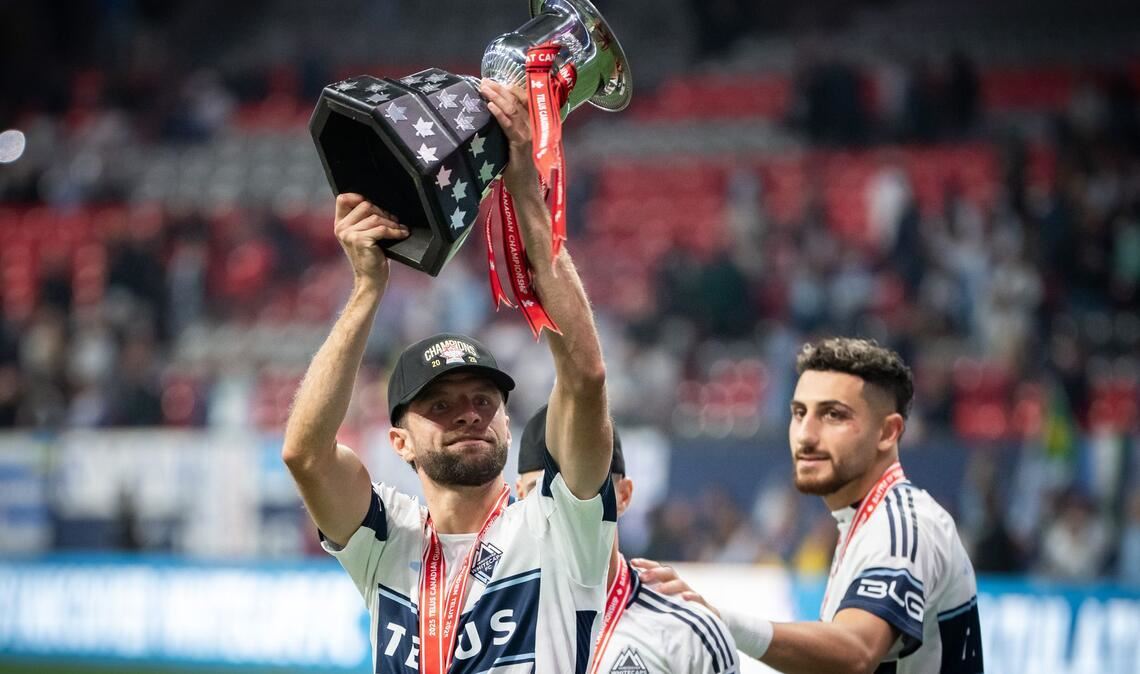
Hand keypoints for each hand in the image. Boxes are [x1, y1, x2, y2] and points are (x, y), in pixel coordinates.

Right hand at [333, 193, 408, 289]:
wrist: (370, 279)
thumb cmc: (370, 257)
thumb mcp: (362, 236)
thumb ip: (363, 220)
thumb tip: (379, 204)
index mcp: (340, 225)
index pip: (343, 199)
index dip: (359, 197)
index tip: (374, 205)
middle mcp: (341, 228)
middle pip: (365, 205)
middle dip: (383, 212)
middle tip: (393, 222)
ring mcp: (349, 234)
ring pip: (376, 217)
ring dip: (392, 223)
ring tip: (399, 229)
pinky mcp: (361, 241)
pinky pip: (382, 229)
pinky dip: (395, 231)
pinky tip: (402, 234)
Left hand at [480, 78, 540, 199]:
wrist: (526, 190)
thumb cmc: (518, 170)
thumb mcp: (512, 145)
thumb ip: (507, 131)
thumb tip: (490, 117)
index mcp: (532, 125)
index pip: (523, 100)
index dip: (509, 88)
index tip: (493, 81)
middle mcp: (533, 127)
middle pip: (517, 101)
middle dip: (500, 89)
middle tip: (485, 81)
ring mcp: (529, 135)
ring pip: (513, 110)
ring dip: (497, 97)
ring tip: (484, 88)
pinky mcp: (521, 145)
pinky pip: (510, 126)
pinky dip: (499, 114)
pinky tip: (490, 106)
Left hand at [630, 558, 720, 617]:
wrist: (704, 631)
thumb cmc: (676, 618)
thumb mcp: (660, 608)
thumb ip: (645, 600)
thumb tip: (623, 594)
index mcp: (669, 584)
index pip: (657, 569)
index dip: (646, 564)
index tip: (632, 562)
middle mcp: (680, 587)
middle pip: (669, 572)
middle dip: (655, 573)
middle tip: (642, 577)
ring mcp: (692, 596)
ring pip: (681, 584)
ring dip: (670, 585)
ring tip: (659, 590)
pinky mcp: (704, 608)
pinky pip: (699, 600)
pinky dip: (692, 597)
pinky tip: (684, 598)